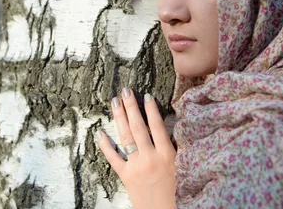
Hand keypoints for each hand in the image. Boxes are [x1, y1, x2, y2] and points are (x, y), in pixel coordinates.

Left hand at [97, 88, 175, 208]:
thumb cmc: (178, 191)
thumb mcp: (182, 166)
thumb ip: (176, 148)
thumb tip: (171, 127)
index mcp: (167, 154)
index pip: (157, 126)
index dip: (151, 110)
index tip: (146, 96)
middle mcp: (151, 158)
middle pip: (138, 127)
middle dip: (131, 107)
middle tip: (125, 91)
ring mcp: (136, 166)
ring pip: (126, 137)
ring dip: (120, 117)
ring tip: (115, 102)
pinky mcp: (126, 176)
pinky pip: (113, 158)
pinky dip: (105, 145)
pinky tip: (100, 132)